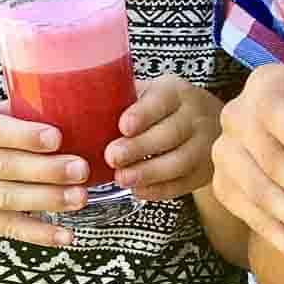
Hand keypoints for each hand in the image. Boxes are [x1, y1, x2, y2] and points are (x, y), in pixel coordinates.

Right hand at [0, 102, 89, 246]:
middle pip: (5, 167)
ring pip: (9, 198)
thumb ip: (4, 115)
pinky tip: (66, 236)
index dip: (24, 136)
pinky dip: (39, 233)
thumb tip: (54, 104)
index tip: (56, 137)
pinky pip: (8, 227)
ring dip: (48, 199)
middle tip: (80, 168)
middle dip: (47, 170)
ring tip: (80, 197)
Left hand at [105, 75, 221, 200]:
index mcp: (176, 92)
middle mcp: (195, 117)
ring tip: (122, 179)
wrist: (208, 125)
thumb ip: (122, 99)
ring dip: (149, 172)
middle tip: (112, 157)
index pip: (162, 100)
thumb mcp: (149, 94)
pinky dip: (160, 189)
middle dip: (140, 147)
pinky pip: (183, 184)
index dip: (143, 114)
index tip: (123, 126)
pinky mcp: (204, 172)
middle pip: (170, 133)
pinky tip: (138, 191)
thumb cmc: (163, 110)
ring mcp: (204, 146)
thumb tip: (75, 106)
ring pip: (179, 161)